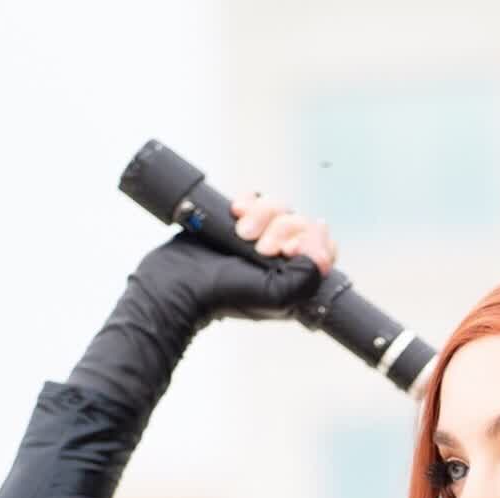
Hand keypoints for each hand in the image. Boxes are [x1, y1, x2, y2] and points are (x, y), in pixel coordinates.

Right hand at [66, 194, 334, 413]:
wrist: (177, 283)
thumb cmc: (224, 296)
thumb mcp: (278, 296)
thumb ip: (309, 275)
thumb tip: (321, 244)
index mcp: (295, 278)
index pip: (323, 248)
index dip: (311, 241)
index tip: (288, 251)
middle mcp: (280, 257)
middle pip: (300, 222)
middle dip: (281, 229)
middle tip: (260, 249)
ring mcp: (259, 238)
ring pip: (279, 207)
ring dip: (263, 214)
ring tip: (241, 232)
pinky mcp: (237, 222)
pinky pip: (256, 198)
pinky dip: (249, 201)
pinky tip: (236, 211)